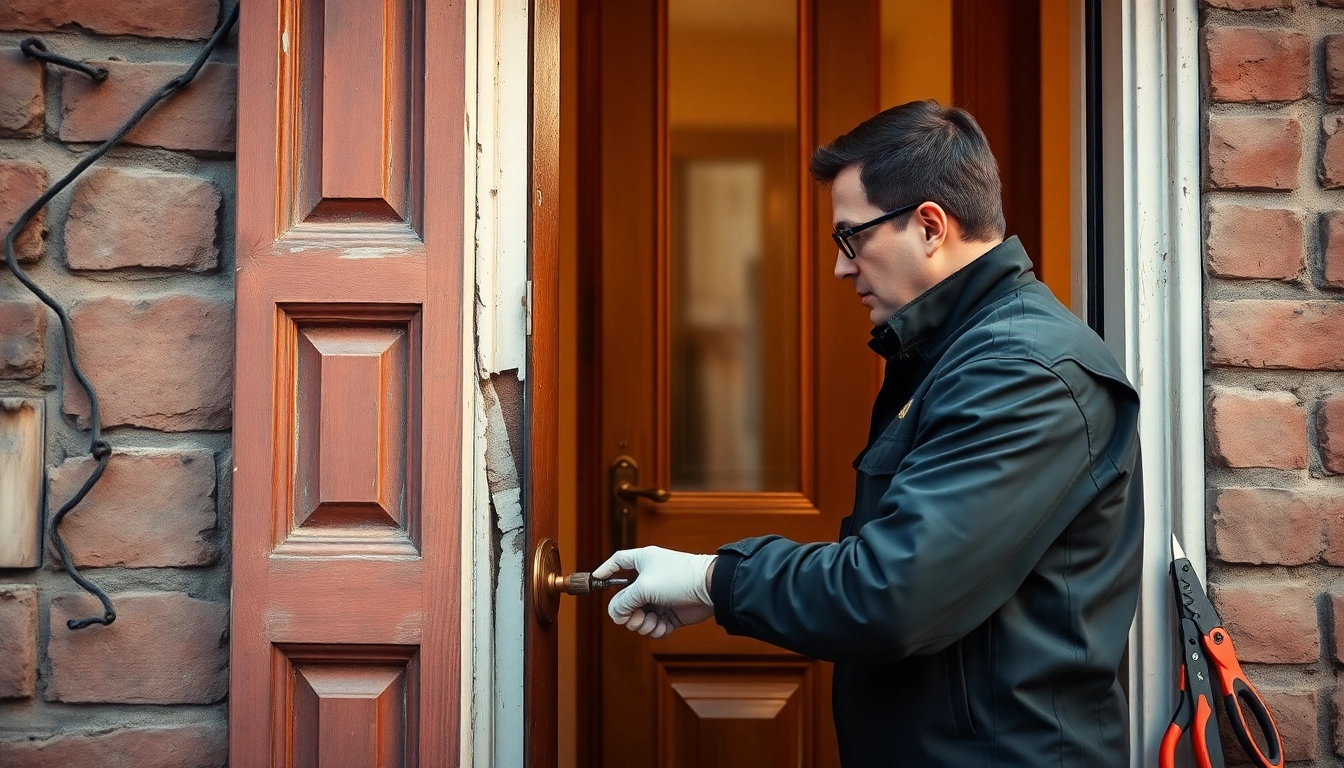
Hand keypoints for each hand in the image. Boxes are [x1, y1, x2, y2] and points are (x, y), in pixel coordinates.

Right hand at [593, 546, 717, 638]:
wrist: (709, 589)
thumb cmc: (678, 578)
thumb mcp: (643, 587)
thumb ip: (624, 601)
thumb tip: (615, 614)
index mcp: (642, 561)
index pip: (617, 562)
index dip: (605, 571)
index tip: (595, 582)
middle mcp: (649, 578)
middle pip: (625, 599)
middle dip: (628, 613)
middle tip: (634, 618)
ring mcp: (660, 596)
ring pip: (639, 616)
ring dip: (643, 624)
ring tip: (652, 622)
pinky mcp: (671, 612)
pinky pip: (654, 625)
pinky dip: (657, 629)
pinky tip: (664, 626)